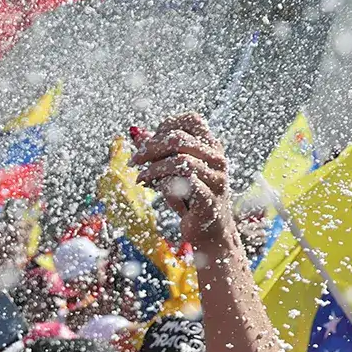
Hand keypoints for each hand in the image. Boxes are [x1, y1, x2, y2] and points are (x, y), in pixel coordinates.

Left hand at [132, 114, 234, 252]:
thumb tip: (136, 132)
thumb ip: (157, 151)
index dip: (166, 126)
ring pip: (180, 160)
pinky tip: (154, 188)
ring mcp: (216, 178)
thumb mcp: (171, 171)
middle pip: (179, 138)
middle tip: (135, 161)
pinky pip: (184, 183)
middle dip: (151, 148)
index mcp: (211, 146)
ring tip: (142, 178)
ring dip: (154, 168)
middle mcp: (217, 158)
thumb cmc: (189, 198)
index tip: (148, 143)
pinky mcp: (210, 199)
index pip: (192, 120)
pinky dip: (164, 184)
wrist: (209, 232)